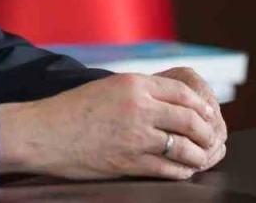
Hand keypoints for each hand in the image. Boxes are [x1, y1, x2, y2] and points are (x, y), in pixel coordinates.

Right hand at [0, 72, 222, 180]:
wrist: (43, 133)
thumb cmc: (71, 109)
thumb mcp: (107, 87)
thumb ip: (138, 91)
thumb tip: (168, 102)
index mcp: (134, 84)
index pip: (182, 92)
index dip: (200, 104)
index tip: (208, 112)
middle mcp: (139, 108)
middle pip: (190, 119)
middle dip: (207, 130)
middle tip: (212, 137)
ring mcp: (135, 137)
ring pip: (183, 146)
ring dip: (199, 153)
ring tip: (203, 156)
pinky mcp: (129, 163)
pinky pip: (167, 169)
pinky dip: (182, 171)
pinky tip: (185, 170)